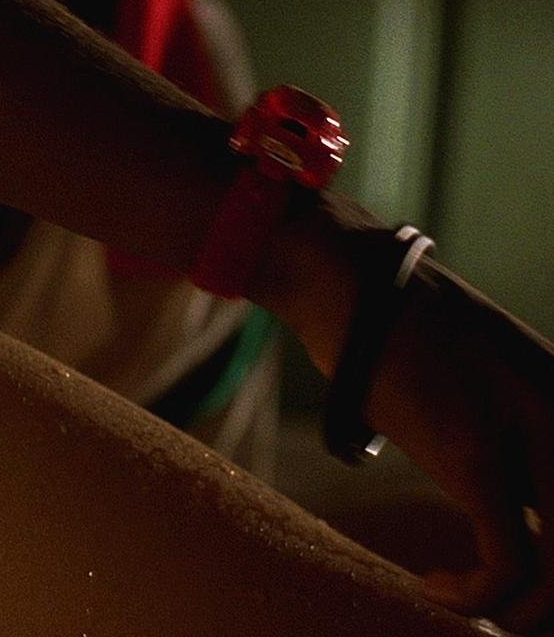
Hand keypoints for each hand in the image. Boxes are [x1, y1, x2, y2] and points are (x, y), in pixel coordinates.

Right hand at [251, 190, 552, 633]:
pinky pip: (507, 564)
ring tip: (468, 604)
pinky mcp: (477, 458)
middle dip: (546, 600)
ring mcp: (529, 440)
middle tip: (499, 610)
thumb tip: (491, 490)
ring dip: (516, 610)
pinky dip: (473, 596)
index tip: (518, 586)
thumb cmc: (393, 327)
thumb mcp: (473, 380)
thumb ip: (501, 430)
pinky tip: (431, 586)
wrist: (351, 282)